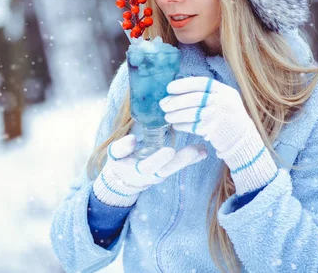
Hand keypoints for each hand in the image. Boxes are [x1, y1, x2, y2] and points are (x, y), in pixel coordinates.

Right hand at [93, 134, 207, 206]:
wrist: (125, 178)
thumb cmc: (120, 163)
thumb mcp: (114, 156)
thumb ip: (121, 148)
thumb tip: (132, 139)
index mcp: (137, 171)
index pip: (149, 167)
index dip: (159, 159)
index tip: (170, 150)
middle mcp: (152, 175)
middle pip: (168, 169)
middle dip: (182, 160)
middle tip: (194, 150)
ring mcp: (162, 173)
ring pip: (176, 168)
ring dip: (189, 159)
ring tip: (202, 149)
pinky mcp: (169, 169)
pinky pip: (181, 165)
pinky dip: (193, 159)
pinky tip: (204, 151)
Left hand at [159, 76, 255, 152]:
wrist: (241, 138)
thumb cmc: (226, 117)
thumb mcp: (222, 99)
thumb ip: (205, 94)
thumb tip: (174, 93)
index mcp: (225, 91)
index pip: (202, 82)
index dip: (183, 84)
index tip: (169, 88)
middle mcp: (223, 101)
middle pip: (195, 98)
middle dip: (176, 102)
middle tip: (163, 105)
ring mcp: (219, 116)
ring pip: (192, 113)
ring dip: (176, 115)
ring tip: (167, 117)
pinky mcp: (213, 130)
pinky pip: (192, 126)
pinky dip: (182, 126)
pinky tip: (176, 125)